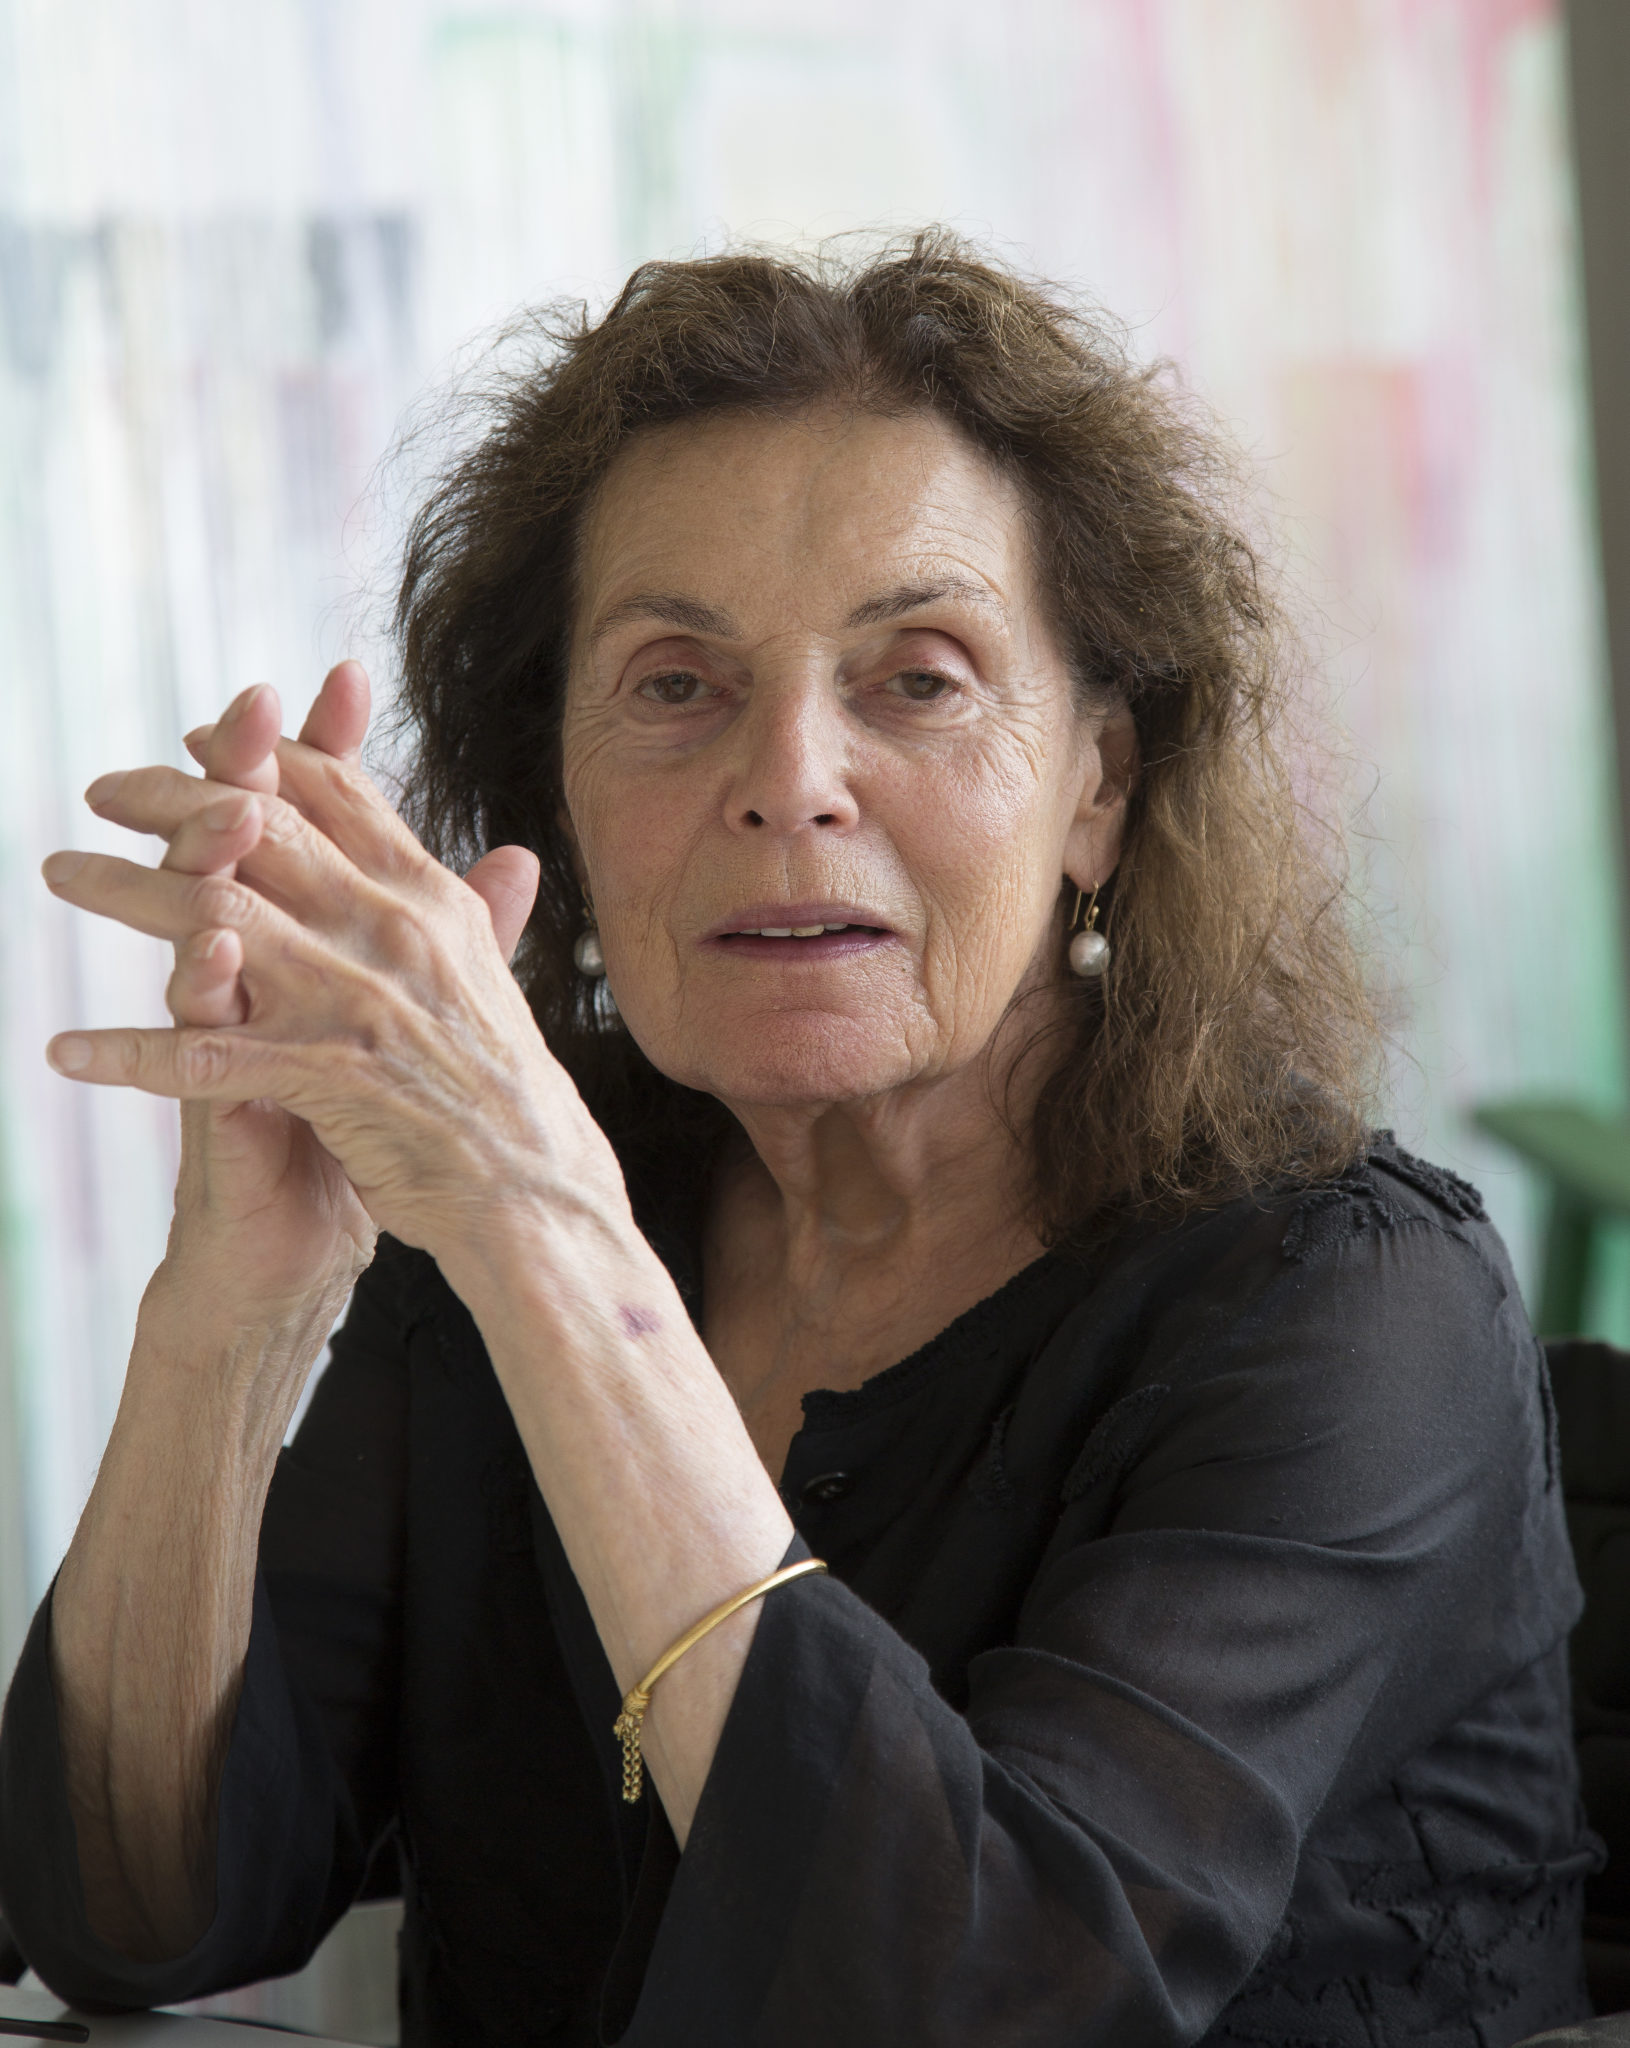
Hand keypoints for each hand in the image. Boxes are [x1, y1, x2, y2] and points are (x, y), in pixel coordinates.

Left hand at [42, 668, 586, 1274]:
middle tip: (104, 790)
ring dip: (124, 891)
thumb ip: (484, 911)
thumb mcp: (495, 980)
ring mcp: (359, 1000)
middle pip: (261, 827)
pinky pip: (203, 1054)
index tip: (196, 742)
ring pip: (215, 916)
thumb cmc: (506, 1090)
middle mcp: (394, 930)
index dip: (257, 756)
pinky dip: (128, 1052)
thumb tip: (510, 855)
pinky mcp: (328, 1077)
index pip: (335, 792)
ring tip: (61, 874)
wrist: (535, 1189)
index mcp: (430, 899)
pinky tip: (66, 1051)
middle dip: (169, 798)